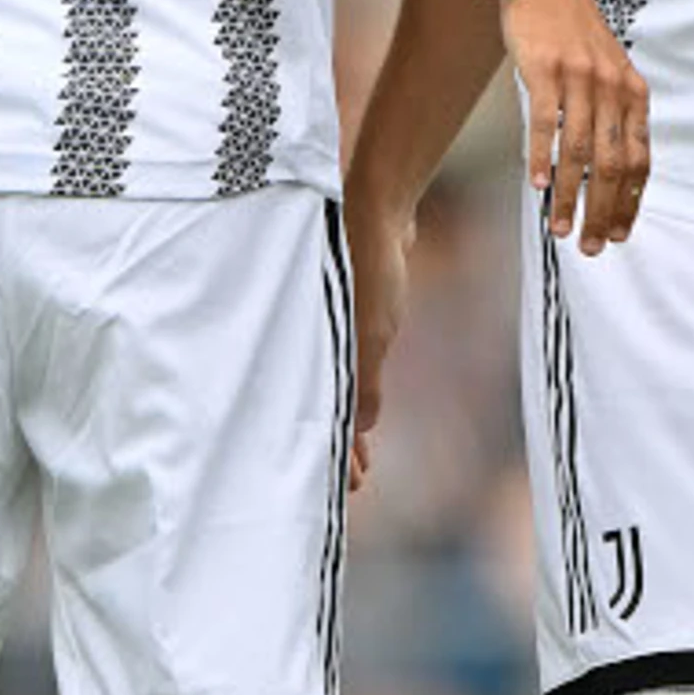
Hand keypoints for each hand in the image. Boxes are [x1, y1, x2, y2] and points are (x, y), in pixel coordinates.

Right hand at [342, 195, 410, 490]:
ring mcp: (332, 330)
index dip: (328, 454)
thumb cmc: (369, 264)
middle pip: (322, 408)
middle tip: (349, 486)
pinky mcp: (350, 315)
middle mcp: (316, 344)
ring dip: (349, 424)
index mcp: (314, 350)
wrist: (379, 206)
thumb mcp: (373, 332)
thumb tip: (363, 427)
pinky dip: (356, 393)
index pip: (315, 416)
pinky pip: (349, 366)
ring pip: (336, 391)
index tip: (338, 488)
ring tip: (361, 462)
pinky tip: (365, 416)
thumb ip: (365, 382)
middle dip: (335, 447)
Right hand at [502, 0, 648, 250]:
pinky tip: (539, 187)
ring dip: (571, 197)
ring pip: (580, 151)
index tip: (621, 233)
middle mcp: (613, 88)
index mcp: (632, 93)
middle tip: (593, 247)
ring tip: (562, 229)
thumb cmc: (573, 32)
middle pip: (612, 164)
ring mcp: (580, 79)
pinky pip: (546, 122)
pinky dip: (542, 158)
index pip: (638, 159)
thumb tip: (608, 167)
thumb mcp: (607, 72)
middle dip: (603, 212)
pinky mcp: (547, 70)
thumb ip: (612, 114)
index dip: (630, 201)